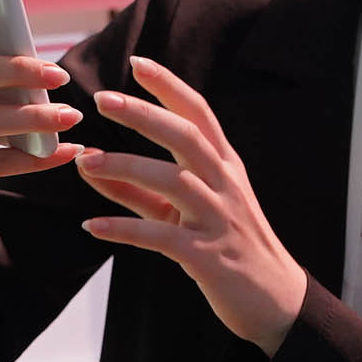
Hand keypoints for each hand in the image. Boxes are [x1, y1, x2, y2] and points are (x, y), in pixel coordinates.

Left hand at [75, 57, 310, 353]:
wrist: (275, 299)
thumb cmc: (228, 246)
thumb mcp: (186, 211)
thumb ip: (139, 189)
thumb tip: (89, 164)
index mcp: (225, 166)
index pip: (200, 114)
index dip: (170, 86)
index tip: (138, 62)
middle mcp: (225, 185)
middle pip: (187, 137)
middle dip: (145, 114)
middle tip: (104, 98)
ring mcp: (219, 219)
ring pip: (174, 181)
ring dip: (127, 168)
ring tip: (86, 160)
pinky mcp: (208, 256)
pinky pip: (163, 236)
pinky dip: (125, 229)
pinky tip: (93, 225)